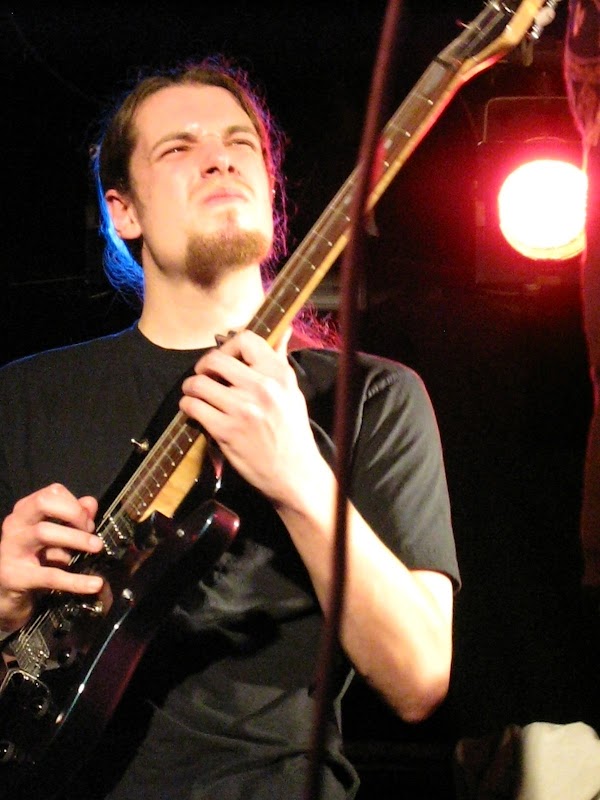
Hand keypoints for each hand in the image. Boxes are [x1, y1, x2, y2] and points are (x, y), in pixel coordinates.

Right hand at [0, 483, 103, 630]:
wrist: (6, 595)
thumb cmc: (34, 560)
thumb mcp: (56, 536)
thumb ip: (74, 517)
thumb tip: (90, 503)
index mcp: (24, 512)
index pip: (52, 492)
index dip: (75, 504)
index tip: (88, 521)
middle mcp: (14, 526)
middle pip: (43, 503)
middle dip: (73, 513)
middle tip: (91, 531)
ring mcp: (11, 550)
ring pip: (43, 532)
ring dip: (76, 539)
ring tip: (97, 548)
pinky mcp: (14, 577)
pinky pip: (49, 576)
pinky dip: (76, 581)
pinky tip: (95, 584)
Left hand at [179, 329, 323, 509]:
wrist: (295, 474)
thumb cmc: (293, 432)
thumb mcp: (292, 392)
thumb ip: (280, 361)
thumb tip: (283, 330)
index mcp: (279, 374)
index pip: (245, 340)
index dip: (227, 347)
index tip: (224, 360)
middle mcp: (262, 387)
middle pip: (214, 359)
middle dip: (203, 367)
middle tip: (204, 377)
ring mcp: (243, 409)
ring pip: (198, 383)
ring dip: (191, 388)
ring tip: (196, 395)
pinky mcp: (226, 431)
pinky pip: (193, 407)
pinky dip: (188, 407)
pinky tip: (194, 410)